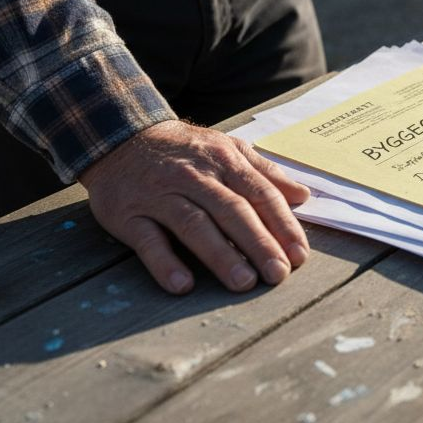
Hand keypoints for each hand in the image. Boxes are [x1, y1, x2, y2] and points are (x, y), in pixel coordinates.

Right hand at [78, 120, 311, 293]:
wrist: (119, 138)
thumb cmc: (184, 151)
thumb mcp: (226, 149)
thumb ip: (264, 173)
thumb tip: (303, 195)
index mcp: (224, 160)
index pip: (260, 194)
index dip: (282, 225)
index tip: (299, 255)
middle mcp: (194, 176)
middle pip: (232, 211)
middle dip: (258, 243)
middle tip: (278, 274)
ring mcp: (160, 195)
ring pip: (194, 224)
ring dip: (220, 255)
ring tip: (243, 282)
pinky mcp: (127, 214)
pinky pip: (147, 240)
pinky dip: (164, 262)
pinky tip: (182, 284)